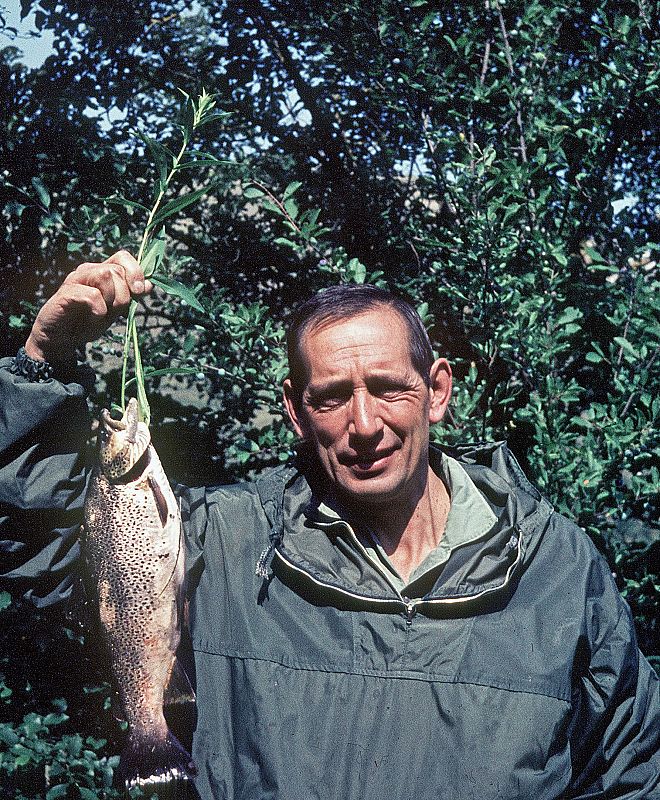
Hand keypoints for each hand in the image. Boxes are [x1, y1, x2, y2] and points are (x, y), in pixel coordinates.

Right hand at [25, 251, 151, 362]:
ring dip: (111, 299)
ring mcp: (76, 279)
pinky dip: (99, 309)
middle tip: (113, 310)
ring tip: (101, 313)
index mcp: (102, 271)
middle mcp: (88, 270)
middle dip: (124, 294)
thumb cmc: (88, 321)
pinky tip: (94, 317)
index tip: (140, 292)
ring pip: (105, 275)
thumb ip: (130, 296)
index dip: (136, 272)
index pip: (123, 257)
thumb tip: (150, 285)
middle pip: (117, 270)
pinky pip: (92, 294)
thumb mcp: (115, 310)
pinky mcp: (66, 292)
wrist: (61, 338)